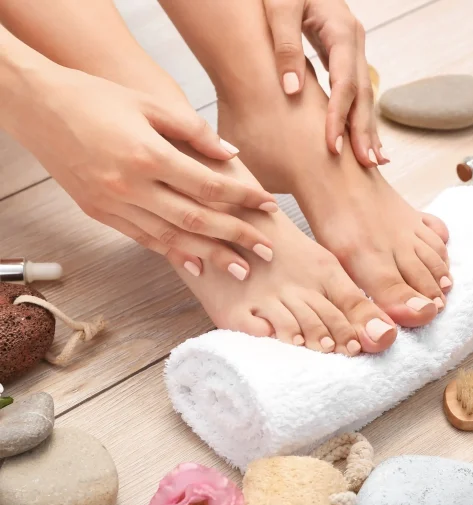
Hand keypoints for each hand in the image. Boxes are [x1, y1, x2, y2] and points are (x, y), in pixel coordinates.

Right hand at [7, 65, 277, 279]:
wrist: (35, 106)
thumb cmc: (94, 97)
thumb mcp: (149, 104)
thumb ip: (194, 131)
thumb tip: (230, 155)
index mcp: (147, 155)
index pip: (209, 186)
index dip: (243, 199)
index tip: (268, 206)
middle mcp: (130, 186)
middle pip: (196, 220)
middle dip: (236, 237)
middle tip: (267, 252)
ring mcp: (112, 204)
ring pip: (171, 238)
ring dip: (209, 256)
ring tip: (240, 270)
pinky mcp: (99, 214)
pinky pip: (143, 240)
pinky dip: (172, 253)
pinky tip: (196, 265)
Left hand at [264, 0, 387, 167]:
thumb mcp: (279, 6)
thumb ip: (285, 45)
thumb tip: (292, 90)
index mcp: (341, 30)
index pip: (345, 82)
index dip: (340, 116)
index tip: (332, 146)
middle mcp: (353, 41)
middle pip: (363, 93)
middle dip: (364, 130)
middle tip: (367, 164)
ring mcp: (351, 49)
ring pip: (363, 94)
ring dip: (367, 128)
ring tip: (372, 161)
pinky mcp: (342, 56)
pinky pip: (355, 90)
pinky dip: (359, 116)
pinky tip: (362, 139)